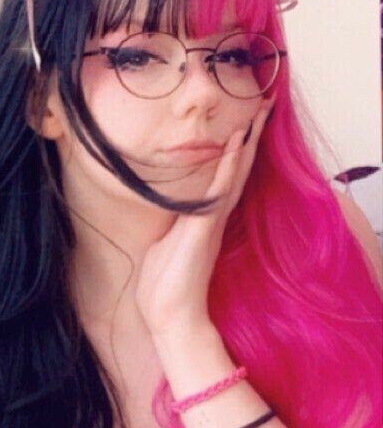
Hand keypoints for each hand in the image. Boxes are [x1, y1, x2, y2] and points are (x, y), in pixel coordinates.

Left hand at [135, 101, 271, 342]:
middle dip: (250, 140)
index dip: (236, 153)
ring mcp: (212, 222)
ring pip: (235, 175)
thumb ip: (171, 231)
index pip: (225, 179)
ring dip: (247, 145)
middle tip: (264, 109)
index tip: (245, 126)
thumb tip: (167, 222)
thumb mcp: (163, 250)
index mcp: (204, 221)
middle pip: (238, 171)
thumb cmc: (163, 289)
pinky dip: (230, 166)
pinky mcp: (205, 228)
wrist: (170, 318)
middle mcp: (214, 218)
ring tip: (258, 116)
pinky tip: (238, 143)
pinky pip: (221, 190)